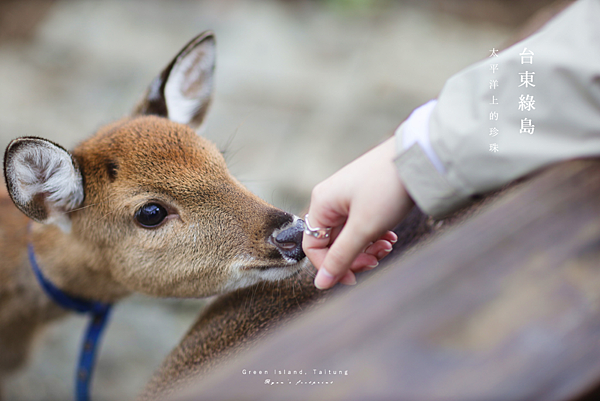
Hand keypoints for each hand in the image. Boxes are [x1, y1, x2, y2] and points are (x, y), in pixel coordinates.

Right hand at [303, 136, 413, 289]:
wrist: (417, 157)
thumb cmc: (386, 189)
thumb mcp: (364, 229)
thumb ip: (341, 258)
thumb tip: (320, 284)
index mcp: (322, 203)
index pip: (313, 246)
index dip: (329, 267)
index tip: (353, 279)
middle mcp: (330, 199)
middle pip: (332, 242)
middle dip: (355, 256)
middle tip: (377, 260)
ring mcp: (348, 197)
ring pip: (350, 235)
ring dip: (368, 247)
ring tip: (388, 246)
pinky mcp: (365, 196)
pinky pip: (362, 225)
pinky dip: (375, 235)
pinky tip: (390, 236)